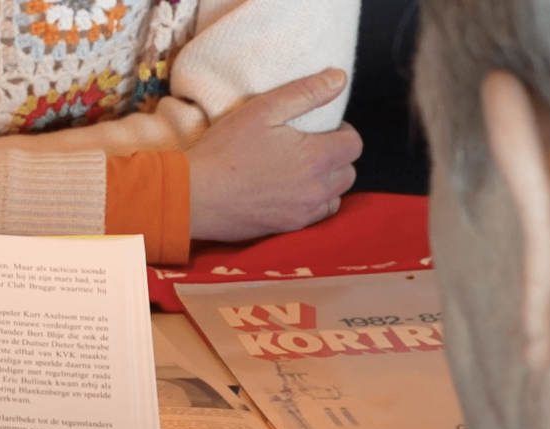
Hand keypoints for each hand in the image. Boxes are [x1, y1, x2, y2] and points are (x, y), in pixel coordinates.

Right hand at [187, 68, 362, 241]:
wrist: (195, 196)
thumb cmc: (225, 151)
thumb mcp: (263, 109)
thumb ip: (306, 92)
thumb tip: (339, 79)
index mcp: (314, 157)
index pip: (354, 145)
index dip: (343, 132)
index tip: (322, 128)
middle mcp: (315, 189)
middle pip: (349, 172)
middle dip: (337, 157)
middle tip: (310, 147)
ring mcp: (302, 212)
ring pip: (335, 197)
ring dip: (328, 182)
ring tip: (302, 170)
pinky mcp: (286, 228)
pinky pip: (317, 216)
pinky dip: (313, 204)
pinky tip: (291, 192)